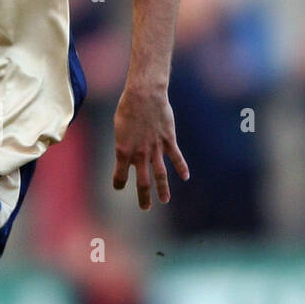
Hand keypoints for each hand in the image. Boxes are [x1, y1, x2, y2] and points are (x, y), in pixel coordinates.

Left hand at [112, 84, 188, 209]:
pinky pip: (176, 157)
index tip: (119, 187)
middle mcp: (140, 154)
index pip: (120, 175)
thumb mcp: (119, 127)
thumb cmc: (128, 108)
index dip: (119, 183)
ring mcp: (155, 148)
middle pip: (143, 182)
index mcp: (123, 151)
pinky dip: (181, 167)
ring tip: (165, 200)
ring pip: (160, 175)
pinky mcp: (168, 140)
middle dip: (144, 197)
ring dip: (163, 189)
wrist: (144, 95)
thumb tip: (127, 151)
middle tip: (145, 208)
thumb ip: (124, 142)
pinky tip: (185, 177)